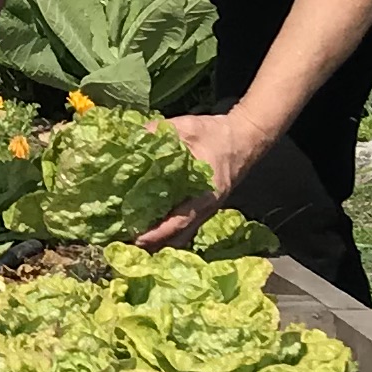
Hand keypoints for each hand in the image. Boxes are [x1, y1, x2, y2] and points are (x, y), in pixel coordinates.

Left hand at [138, 109, 268, 246]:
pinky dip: (169, 232)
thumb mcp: (189, 127)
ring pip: (183, 235)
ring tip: (134, 238)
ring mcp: (207, 210)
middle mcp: (207, 207)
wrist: (244, 138)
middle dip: (154, 243)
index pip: (180, 220)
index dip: (158, 232)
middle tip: (127, 242)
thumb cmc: (217, 134)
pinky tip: (151, 226)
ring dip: (161, 240)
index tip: (137, 238)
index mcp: (205, 193)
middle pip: (179, 237)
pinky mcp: (204, 208)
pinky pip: (186, 228)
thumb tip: (134, 137)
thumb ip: (161, 132)